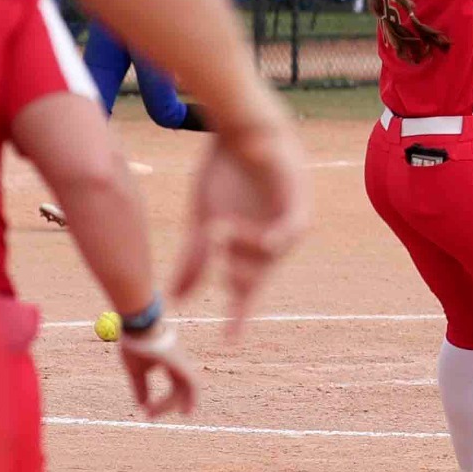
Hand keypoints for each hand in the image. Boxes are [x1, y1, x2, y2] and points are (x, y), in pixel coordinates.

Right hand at [120, 319, 197, 418]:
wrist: (139, 325)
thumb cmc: (137, 343)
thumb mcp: (136, 369)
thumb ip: (141, 387)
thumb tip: (142, 404)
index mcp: (170, 363)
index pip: (175, 385)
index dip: (167, 401)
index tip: (149, 412)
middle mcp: (179, 363)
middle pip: (181, 388)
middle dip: (169, 405)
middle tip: (151, 416)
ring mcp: (183, 363)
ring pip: (187, 388)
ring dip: (172, 403)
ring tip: (161, 416)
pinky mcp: (184, 363)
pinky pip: (192, 384)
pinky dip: (190, 398)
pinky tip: (179, 408)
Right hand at [170, 111, 309, 336]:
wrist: (241, 129)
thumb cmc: (225, 174)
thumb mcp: (204, 219)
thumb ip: (194, 259)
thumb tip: (174, 299)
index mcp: (250, 249)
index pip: (245, 288)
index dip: (238, 316)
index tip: (228, 342)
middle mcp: (273, 240)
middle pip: (261, 276)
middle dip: (245, 288)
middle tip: (230, 294)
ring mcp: (289, 220)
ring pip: (273, 255)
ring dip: (249, 255)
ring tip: (225, 234)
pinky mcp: (299, 199)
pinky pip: (293, 227)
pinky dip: (279, 238)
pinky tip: (264, 244)